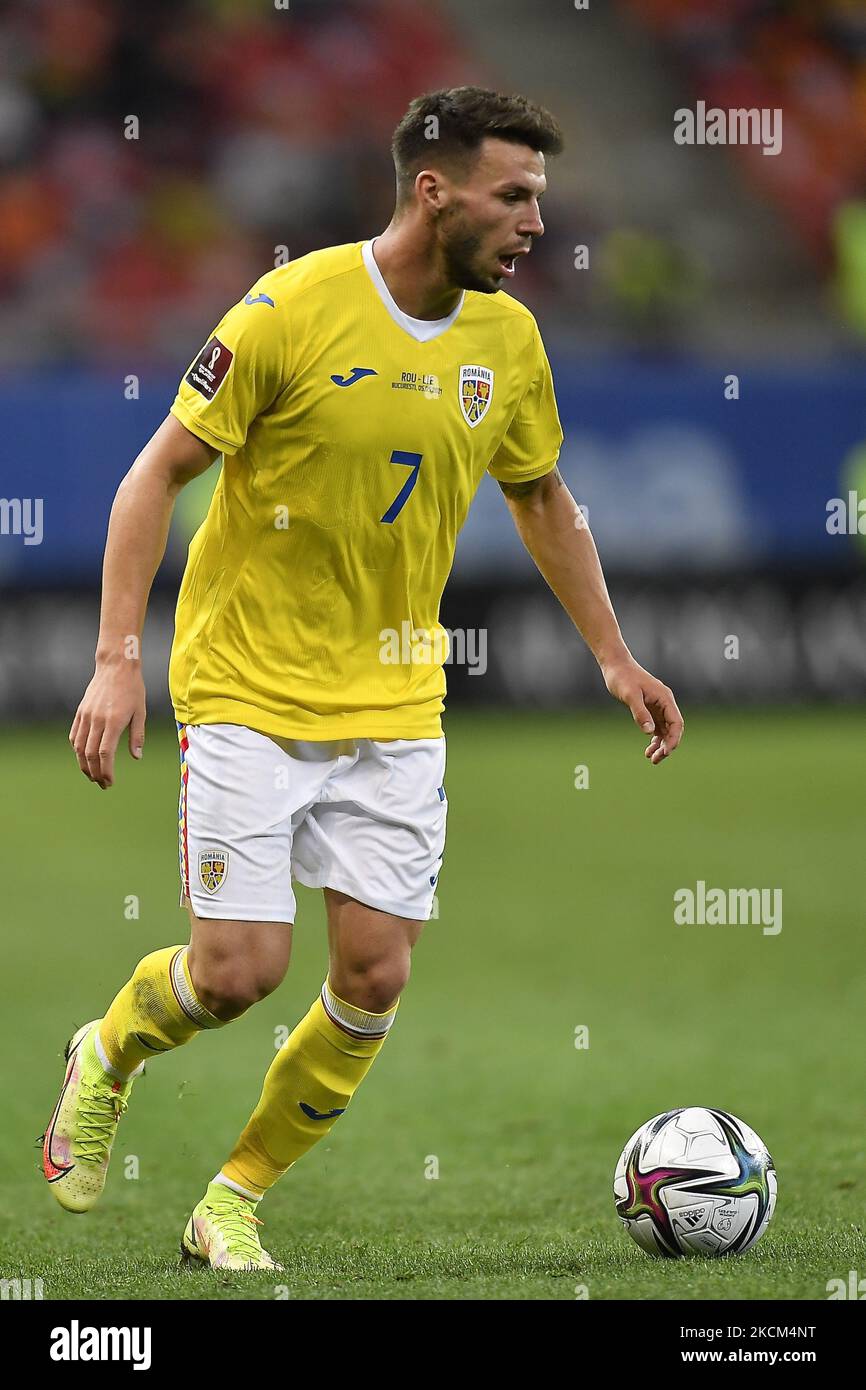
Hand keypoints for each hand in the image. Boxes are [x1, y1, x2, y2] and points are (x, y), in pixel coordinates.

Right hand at [69, 657, 146, 788]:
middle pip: (90, 754)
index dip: (106, 771)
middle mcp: (96, 720)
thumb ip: (137, 736)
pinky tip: (83, 757)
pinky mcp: (80, 712)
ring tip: (92, 775)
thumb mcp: (141, 712)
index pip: (105, 754)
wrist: (116, 666)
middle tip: (102, 784)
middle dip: (95, 773)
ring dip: (84, 765)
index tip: (109, 782)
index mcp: (113, 722)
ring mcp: (86, 716)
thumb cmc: (133, 689)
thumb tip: (137, 757)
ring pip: (79, 747)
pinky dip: (77, 749)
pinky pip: (74, 735)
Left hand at [602, 657, 683, 764]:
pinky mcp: (650, 709)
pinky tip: (648, 750)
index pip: (676, 722)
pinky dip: (654, 739)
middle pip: (673, 729)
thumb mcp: (630, 695)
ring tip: (652, 759)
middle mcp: (665, 703)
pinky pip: (657, 727)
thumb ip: (640, 713)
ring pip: (665, 730)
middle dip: (667, 745)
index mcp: (665, 698)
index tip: (666, 752)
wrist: (616, 666)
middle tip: (655, 760)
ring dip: (661, 745)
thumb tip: (649, 732)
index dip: (674, 739)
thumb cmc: (622, 677)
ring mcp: (658, 707)